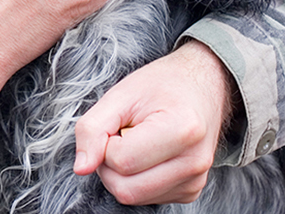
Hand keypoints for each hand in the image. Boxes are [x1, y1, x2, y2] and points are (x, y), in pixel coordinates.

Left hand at [73, 41, 233, 205]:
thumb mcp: (120, 95)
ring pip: (134, 197)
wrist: (203, 86)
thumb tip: (81, 168)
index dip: (105, 143)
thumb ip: (92, 129)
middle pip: (126, 189)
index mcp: (182, 130)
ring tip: (134, 142)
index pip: (120, 161)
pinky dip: (136, 179)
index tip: (117, 124)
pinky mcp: (191, 191)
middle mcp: (194, 162)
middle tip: (119, 135)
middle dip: (109, 164)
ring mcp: (195, 181)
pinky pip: (147, 198)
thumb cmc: (161, 86)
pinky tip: (147, 154)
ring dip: (121, 173)